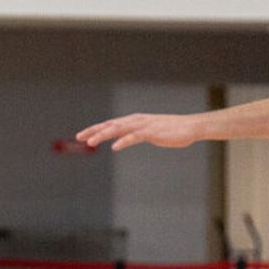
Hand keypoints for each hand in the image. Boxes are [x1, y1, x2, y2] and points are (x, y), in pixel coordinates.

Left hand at [76, 113, 202, 150]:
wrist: (190, 127)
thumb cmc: (169, 131)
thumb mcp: (147, 132)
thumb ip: (132, 134)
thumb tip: (119, 140)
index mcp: (133, 120)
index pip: (110, 124)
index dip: (95, 129)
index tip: (80, 136)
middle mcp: (135, 121)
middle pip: (110, 125)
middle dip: (94, 131)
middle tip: (79, 137)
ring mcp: (143, 126)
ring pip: (119, 129)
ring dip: (103, 135)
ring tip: (90, 142)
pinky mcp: (152, 132)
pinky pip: (135, 136)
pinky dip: (124, 140)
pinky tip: (114, 147)